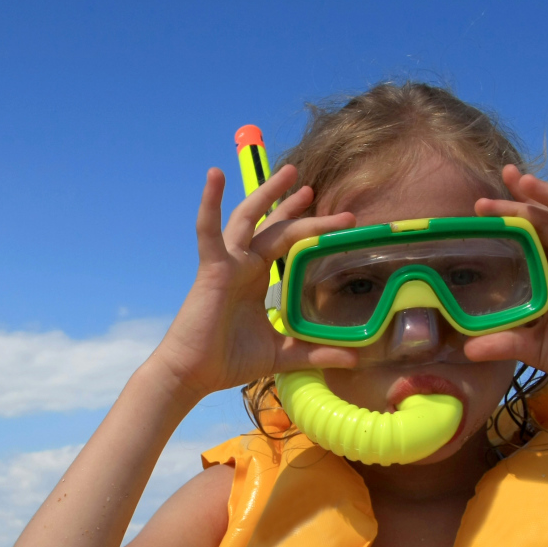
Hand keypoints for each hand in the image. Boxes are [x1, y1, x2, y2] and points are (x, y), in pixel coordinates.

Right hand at [151, 164, 357, 402]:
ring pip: (247, 219)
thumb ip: (315, 352)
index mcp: (256, 280)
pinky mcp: (211, 269)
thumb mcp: (281, 354)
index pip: (286, 245)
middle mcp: (242, 266)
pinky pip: (209, 231)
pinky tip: (214, 176)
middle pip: (274, 228)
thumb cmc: (228, 361)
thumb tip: (354, 359)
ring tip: (287, 172)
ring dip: (265, 193)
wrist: (193, 374)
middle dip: (294, 207)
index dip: (307, 227)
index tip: (337, 220)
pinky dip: (210, 203)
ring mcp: (226, 264)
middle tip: (314, 188)